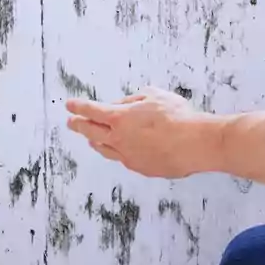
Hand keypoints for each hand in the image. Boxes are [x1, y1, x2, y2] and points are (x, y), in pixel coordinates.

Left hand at [64, 86, 217, 178]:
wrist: (194, 143)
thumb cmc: (177, 116)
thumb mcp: (154, 95)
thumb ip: (134, 100)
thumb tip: (124, 105)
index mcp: (120, 118)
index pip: (92, 111)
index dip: (79, 107)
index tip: (69, 105)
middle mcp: (119, 139)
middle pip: (91, 132)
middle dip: (79, 125)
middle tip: (71, 122)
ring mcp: (128, 156)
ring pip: (105, 149)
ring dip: (96, 142)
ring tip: (91, 139)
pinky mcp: (140, 168)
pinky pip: (124, 159)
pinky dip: (119, 152)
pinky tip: (120, 150)